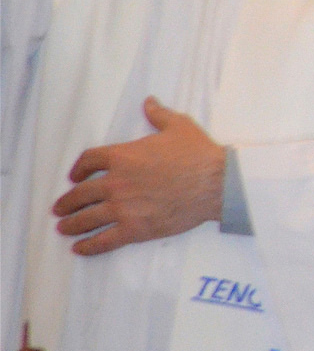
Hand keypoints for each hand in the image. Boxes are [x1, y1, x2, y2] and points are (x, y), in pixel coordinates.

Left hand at [53, 98, 224, 255]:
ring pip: (87, 218)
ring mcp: (124, 208)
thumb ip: (159, 115)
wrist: (217, 183)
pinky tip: (80, 248)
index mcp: (123, 156)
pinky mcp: (135, 229)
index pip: (89, 161)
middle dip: (67, 202)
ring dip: (72, 224)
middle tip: (60, 208)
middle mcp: (116, 182)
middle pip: (81, 193)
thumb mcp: (179, 126)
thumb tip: (149, 102)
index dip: (78, 168)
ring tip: (64, 228)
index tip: (74, 176)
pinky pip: (104, 240)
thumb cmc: (199, 154)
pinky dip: (89, 246)